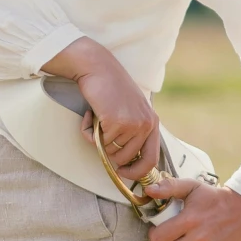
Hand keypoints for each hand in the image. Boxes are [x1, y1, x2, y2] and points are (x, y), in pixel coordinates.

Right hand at [42, 36, 160, 177]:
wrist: (98, 68)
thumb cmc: (110, 89)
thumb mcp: (131, 111)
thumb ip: (132, 133)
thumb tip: (123, 162)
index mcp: (152, 123)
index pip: (151, 160)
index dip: (136, 172)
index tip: (122, 172)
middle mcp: (146, 125)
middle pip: (126, 159)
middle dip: (109, 152)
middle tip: (101, 133)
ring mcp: (132, 124)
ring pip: (110, 152)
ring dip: (97, 139)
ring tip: (97, 118)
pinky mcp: (116, 122)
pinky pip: (98, 142)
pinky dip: (88, 131)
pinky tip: (90, 114)